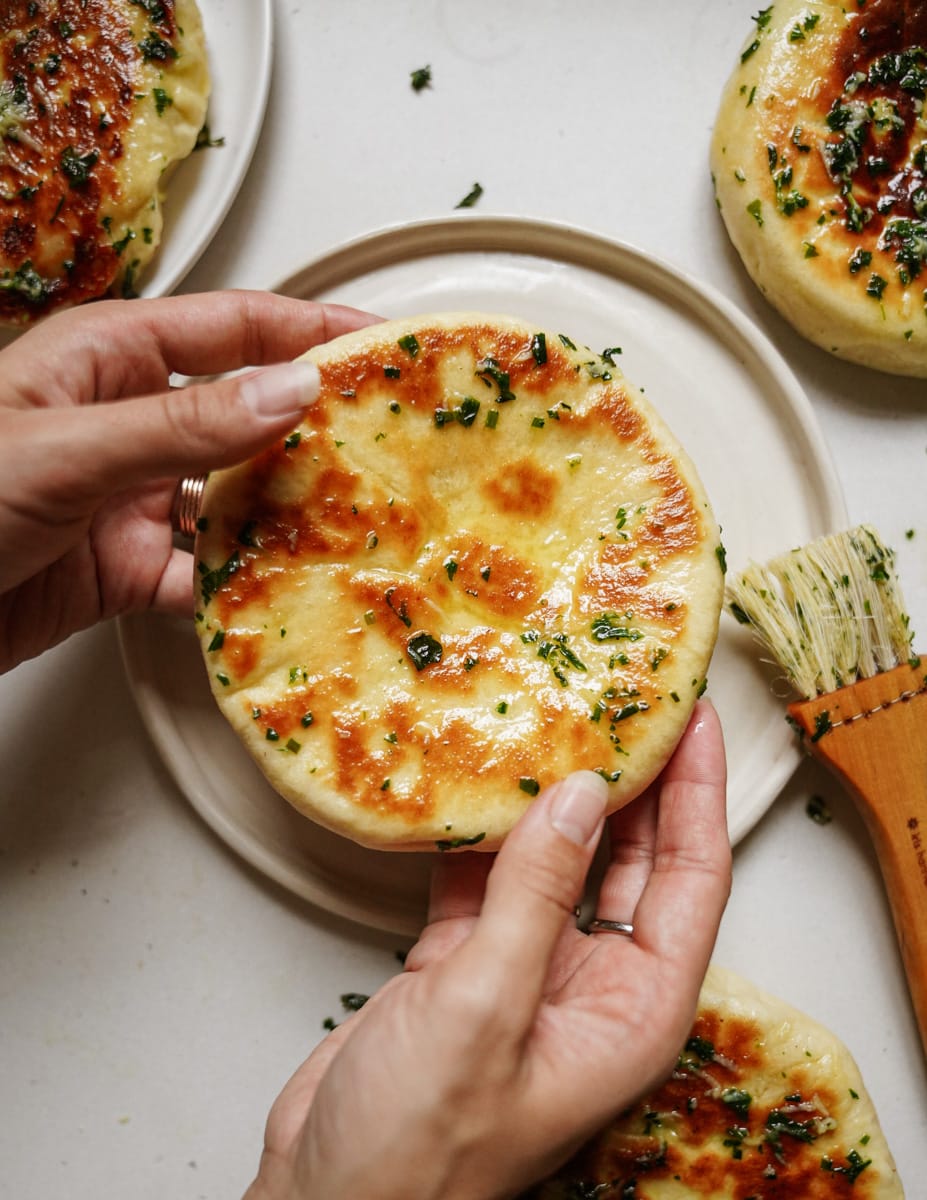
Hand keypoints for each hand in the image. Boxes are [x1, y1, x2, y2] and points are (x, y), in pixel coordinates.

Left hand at [0, 290, 375, 671]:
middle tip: (390, 448)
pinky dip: (238, 588)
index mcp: (109, 359)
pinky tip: (274, 596)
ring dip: (284, 518)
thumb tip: (289, 390)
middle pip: (246, 415)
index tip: (380, 343)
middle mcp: (127, 424)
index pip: (234, 327)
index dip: (311, 330)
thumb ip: (182, 425)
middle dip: (315, 431)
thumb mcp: (63, 449)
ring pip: (232, 501)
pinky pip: (200, 574)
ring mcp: (127, 498)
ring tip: (347, 529)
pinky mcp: (121, 569)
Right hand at [246, 700, 730, 1199]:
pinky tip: (473, 782)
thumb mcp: (485, 1010)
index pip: (694, 880)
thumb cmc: (418, 1151)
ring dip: (553, 798)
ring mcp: (527, 970)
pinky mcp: (465, 964)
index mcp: (633, 1010)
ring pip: (558, 861)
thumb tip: (581, 795)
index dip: (699, 794)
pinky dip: (481, 832)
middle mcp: (592, 985)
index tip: (692, 720)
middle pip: (635, 861)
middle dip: (635, 782)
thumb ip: (535, 896)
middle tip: (627, 703)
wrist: (328, 1199)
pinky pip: (488, 877)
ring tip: (553, 720)